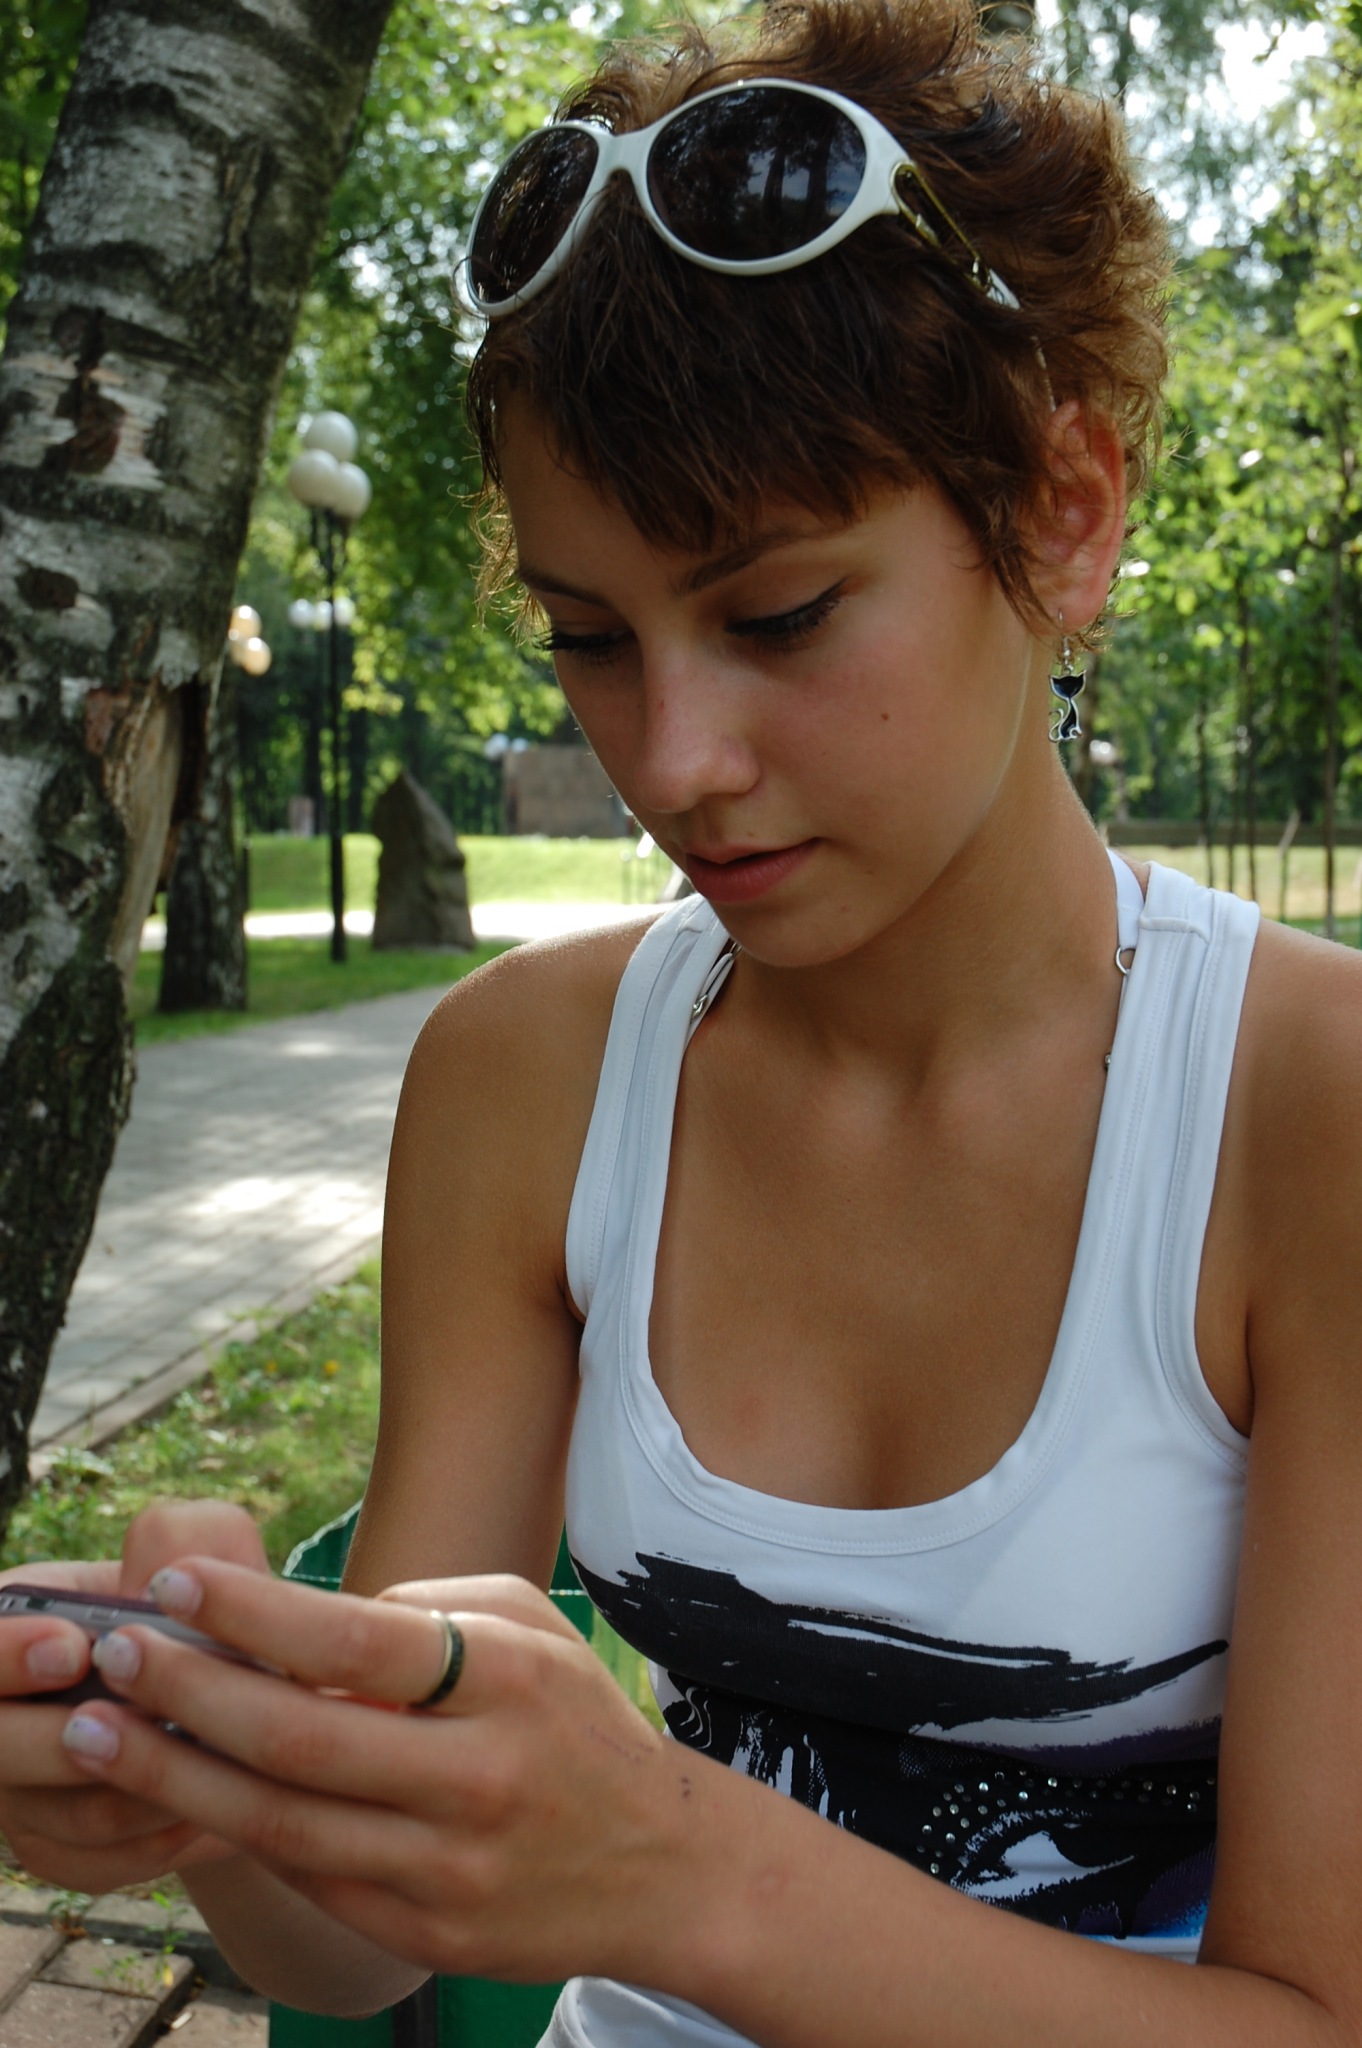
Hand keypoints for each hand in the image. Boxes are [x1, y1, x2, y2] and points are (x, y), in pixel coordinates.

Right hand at [0, 1502, 267, 1890]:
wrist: (241, 1695)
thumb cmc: (212, 1608)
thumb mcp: (203, 1550)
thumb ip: (182, 1537)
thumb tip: (158, 1584)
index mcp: (12, 1624)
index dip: (8, 1655)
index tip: (73, 1649)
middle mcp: (0, 1714)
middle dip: (63, 1743)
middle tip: (136, 1717)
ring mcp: (21, 1792)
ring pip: (64, 1816)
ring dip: (139, 1788)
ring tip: (204, 1755)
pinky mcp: (59, 1849)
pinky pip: (99, 1862)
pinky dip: (157, 1837)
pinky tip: (209, 1803)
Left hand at [56, 1558, 710, 1985]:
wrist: (661, 1865)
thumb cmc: (574, 1721)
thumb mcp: (529, 1627)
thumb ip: (424, 1608)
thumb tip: (302, 1624)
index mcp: (506, 1679)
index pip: (357, 1641)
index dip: (254, 1613)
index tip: (174, 1583)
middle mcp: (480, 1776)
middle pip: (302, 1738)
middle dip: (190, 1694)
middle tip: (115, 1656)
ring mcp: (452, 1867)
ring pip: (286, 1823)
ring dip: (179, 1776)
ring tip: (105, 1735)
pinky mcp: (429, 1936)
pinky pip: (312, 1879)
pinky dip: (242, 1832)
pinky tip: (185, 1794)